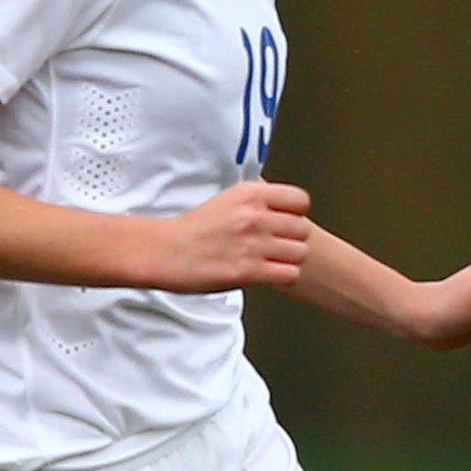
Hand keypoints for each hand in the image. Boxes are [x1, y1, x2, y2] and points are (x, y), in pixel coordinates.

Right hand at [152, 181, 312, 291]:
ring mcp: (253, 243)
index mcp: (251, 194)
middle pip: (303, 229)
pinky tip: (269, 274)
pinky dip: (283, 276)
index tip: (286, 223)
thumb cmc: (194, 228)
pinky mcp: (249, 270)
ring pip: (300, 252)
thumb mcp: (228, 199)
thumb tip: (283, 205)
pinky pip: (289, 273)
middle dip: (294, 239)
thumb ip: (257, 201)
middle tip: (279, 246)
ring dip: (290, 260)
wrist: (167, 252)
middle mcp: (255, 216)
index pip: (300, 200)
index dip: (297, 214)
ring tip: (273, 261)